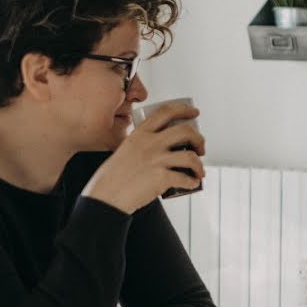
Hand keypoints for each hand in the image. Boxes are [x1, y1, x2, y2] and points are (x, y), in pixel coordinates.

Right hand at [82, 103, 205, 213]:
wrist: (106, 197)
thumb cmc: (114, 176)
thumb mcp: (126, 149)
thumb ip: (142, 143)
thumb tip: (165, 145)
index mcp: (140, 133)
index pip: (166, 111)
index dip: (184, 109)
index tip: (195, 112)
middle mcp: (149, 143)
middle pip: (185, 131)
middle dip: (199, 139)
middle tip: (201, 149)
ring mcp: (156, 160)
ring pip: (191, 157)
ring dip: (200, 165)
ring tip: (199, 172)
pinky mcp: (161, 178)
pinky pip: (186, 178)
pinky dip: (192, 182)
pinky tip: (192, 184)